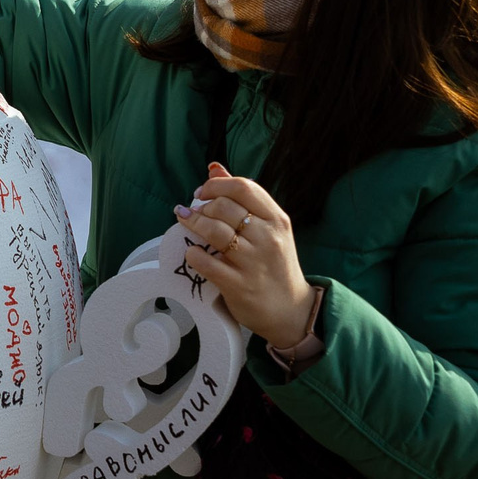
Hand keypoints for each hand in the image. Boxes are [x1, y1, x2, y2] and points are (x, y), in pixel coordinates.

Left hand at [175, 164, 317, 351]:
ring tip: (185, 223)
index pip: (244, 187)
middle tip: (192, 212)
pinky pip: (206, 262)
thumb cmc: (275, 264)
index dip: (215, 185)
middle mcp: (268, 237)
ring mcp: (253, 262)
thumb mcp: (270, 228)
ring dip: (193, 224)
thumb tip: (213, 168)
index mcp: (277, 219)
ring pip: (214, 231)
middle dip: (202, 206)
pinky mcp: (239, 285)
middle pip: (224, 207)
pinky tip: (191, 252)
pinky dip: (193, 254)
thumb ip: (244, 198)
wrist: (292, 310)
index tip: (201, 192)